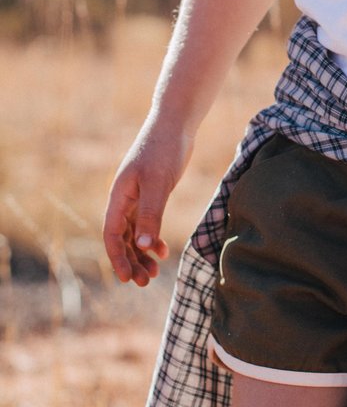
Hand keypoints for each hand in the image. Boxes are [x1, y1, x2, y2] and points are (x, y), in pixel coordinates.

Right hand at [103, 123, 193, 285]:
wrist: (175, 125)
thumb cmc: (164, 150)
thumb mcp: (158, 184)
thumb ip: (151, 215)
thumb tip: (144, 247)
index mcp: (119, 197)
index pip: (112, 235)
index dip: (117, 258)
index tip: (127, 279)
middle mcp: (124, 200)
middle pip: (122, 239)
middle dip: (131, 261)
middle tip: (145, 282)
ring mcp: (138, 197)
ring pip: (135, 234)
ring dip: (142, 254)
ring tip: (155, 272)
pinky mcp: (152, 194)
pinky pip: (146, 224)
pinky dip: (153, 239)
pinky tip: (164, 251)